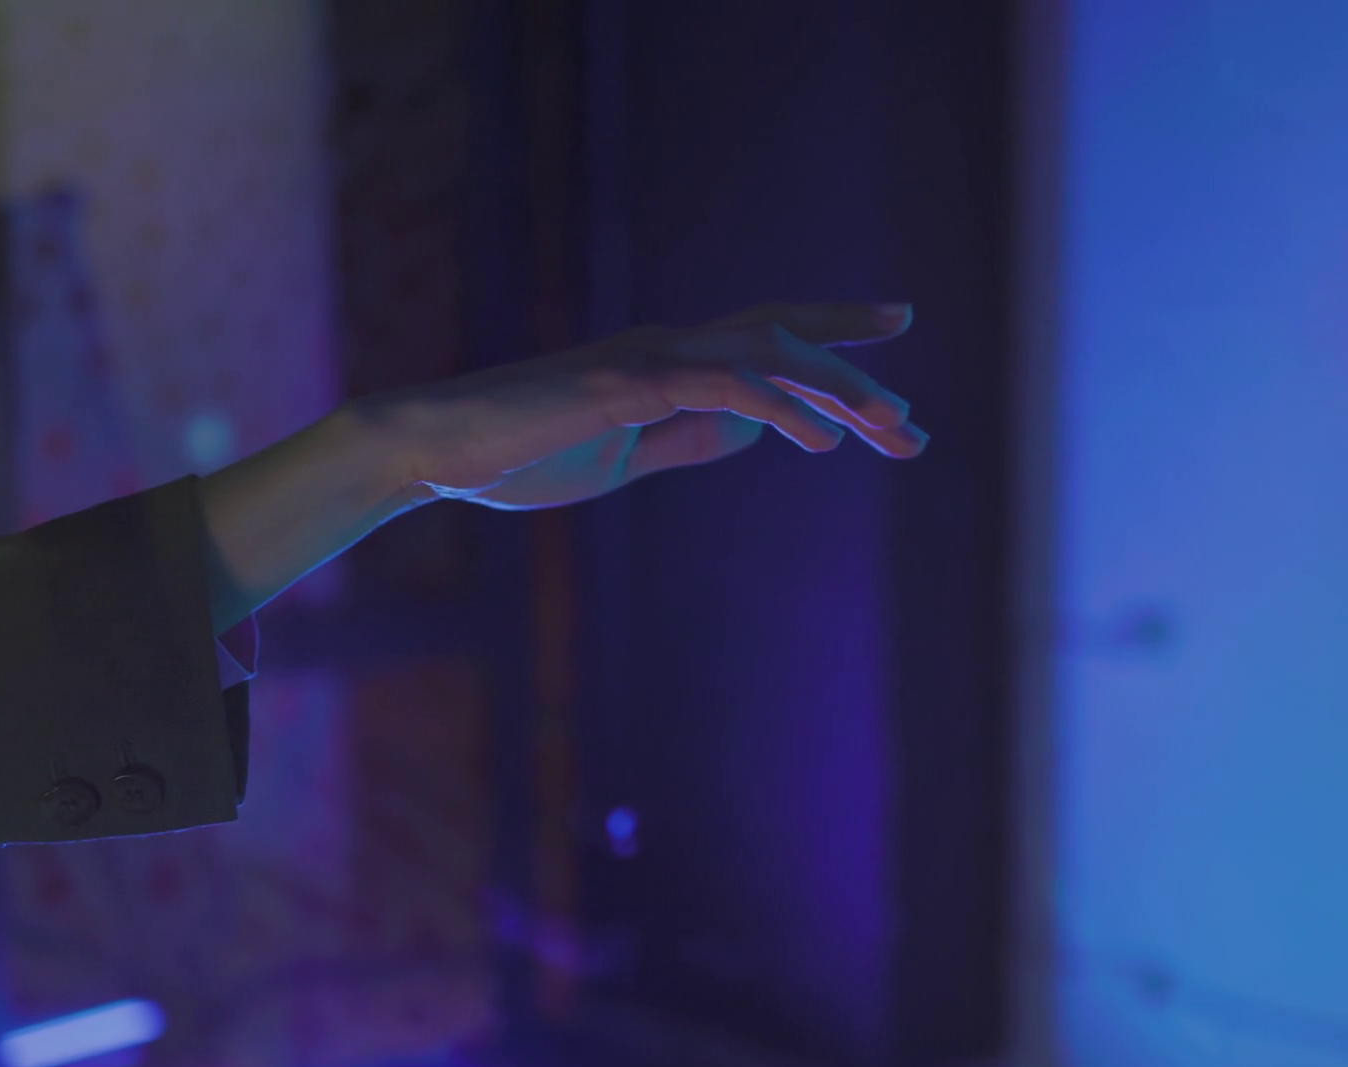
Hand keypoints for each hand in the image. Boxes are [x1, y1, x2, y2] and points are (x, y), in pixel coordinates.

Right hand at [358, 302, 929, 509]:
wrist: (433, 450)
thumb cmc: (518, 455)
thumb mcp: (625, 456)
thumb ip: (688, 438)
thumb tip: (751, 432)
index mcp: (668, 363)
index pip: (768, 337)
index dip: (835, 332)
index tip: (897, 329)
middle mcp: (668, 346)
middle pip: (785, 343)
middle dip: (857, 381)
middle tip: (914, 431)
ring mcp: (648, 359)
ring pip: (767, 356)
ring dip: (836, 392)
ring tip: (893, 427)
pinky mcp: (625, 384)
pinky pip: (720, 387)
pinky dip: (778, 408)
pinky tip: (821, 439)